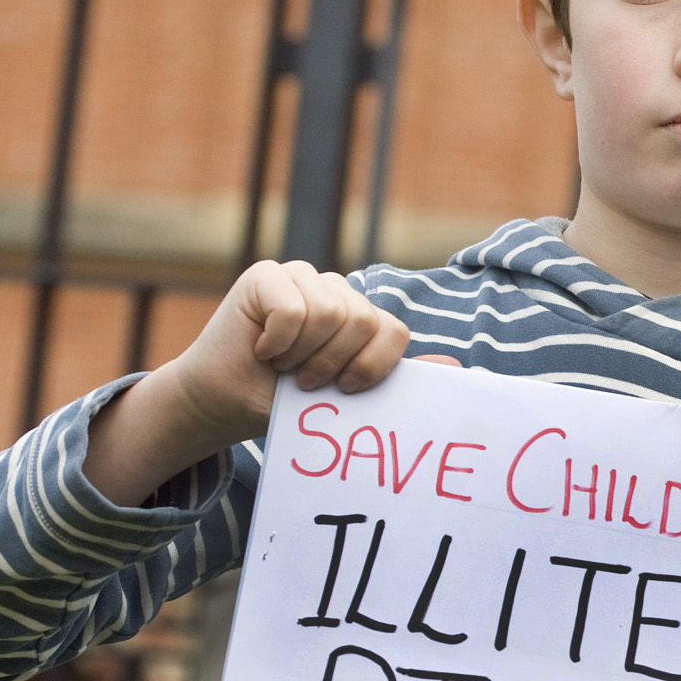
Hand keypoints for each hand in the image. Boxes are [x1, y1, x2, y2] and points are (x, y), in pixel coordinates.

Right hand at [82, 261, 432, 507]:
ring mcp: (300, 276)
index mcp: (361, 316)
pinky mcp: (266, 275)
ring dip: (303, 354)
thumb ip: (394, 376)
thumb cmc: (285, 402)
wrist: (223, 405)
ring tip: (282, 364)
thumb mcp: (347, 393)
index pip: (394, 332)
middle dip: (332, 364)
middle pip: (363, 322)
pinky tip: (261, 347)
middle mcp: (335, 290)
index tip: (343, 387)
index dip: (372, 367)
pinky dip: (278, 341)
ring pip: (330, 313)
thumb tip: (456, 368)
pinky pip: (294, 309)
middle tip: (303, 379)